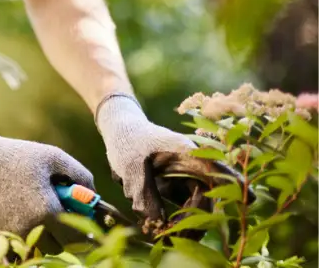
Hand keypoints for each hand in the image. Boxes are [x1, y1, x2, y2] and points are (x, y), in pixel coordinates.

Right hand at [0, 117, 93, 253]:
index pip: (77, 239)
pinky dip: (20, 235)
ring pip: (36, 249)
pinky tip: (15, 213)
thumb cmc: (13, 156)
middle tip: (56, 214)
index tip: (82, 223)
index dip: (84, 232)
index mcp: (47, 212)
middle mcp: (29, 229)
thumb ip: (79, 174)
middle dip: (61, 235)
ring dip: (41, 237)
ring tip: (35, 212)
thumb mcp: (51, 156)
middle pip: (57, 249)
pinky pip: (15, 246)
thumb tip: (93, 193)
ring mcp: (9, 236)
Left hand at [95, 94, 252, 224]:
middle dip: (197, 220)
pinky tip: (165, 231)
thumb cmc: (127, 142)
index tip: (248, 198)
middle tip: (174, 236)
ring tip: (166, 236)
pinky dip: (179, 221)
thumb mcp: (130, 166)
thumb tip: (157, 224)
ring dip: (188, 224)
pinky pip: (188, 209)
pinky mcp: (179, 187)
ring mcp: (188, 177)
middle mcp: (194, 166)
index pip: (216, 169)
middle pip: (209, 196)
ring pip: (200, 206)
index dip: (234, 184)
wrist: (120, 134)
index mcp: (187, 153)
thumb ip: (143, 194)